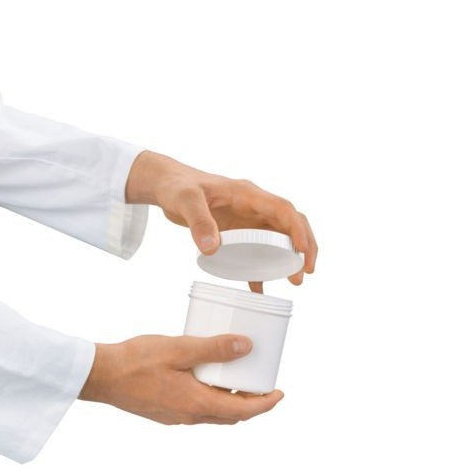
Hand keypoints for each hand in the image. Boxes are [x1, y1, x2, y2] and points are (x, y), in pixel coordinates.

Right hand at [79, 334, 283, 424]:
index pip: (242, 412)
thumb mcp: (180, 349)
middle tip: (260, 384)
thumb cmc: (136, 361)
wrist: (100, 376)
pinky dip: (208, 398)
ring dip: (227, 401)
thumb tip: (246, 347)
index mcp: (196, 404)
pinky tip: (201, 377)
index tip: (279, 393)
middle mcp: (188, 416)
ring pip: (211, 414)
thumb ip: (213, 348)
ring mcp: (174, 416)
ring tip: (234, 378)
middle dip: (249, 404)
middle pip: (229, 416)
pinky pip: (194, 409)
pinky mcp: (163, 411)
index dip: (265, 404)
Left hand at [126, 151, 317, 289]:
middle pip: (289, 224)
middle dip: (302, 246)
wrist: (167, 185)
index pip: (282, 209)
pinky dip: (260, 268)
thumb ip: (199, 222)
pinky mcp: (237, 231)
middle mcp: (253, 206)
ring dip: (288, 258)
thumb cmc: (178, 185)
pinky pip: (256, 250)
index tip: (302, 251)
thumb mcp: (186, 201)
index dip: (296, 229)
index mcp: (247, 194)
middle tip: (304, 272)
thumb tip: (211, 249)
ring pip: (278, 238)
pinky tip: (259, 287)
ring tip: (294, 281)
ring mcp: (247, 219)